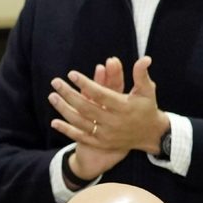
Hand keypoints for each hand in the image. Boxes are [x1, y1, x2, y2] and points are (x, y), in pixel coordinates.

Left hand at [49, 55, 167, 157]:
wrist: (150, 135)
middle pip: (86, 107)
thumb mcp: (147, 91)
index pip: (101, 94)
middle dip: (69, 94)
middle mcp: (114, 122)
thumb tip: (145, 58)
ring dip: (64, 109)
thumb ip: (142, 75)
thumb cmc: (147, 108)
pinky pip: (81, 137)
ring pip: (81, 122)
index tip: (72, 74)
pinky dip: (67, 130)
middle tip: (55, 82)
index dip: (86, 84)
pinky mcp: (101, 143)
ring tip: (52, 96)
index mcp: (124, 107)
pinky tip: (54, 122)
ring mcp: (106, 134)